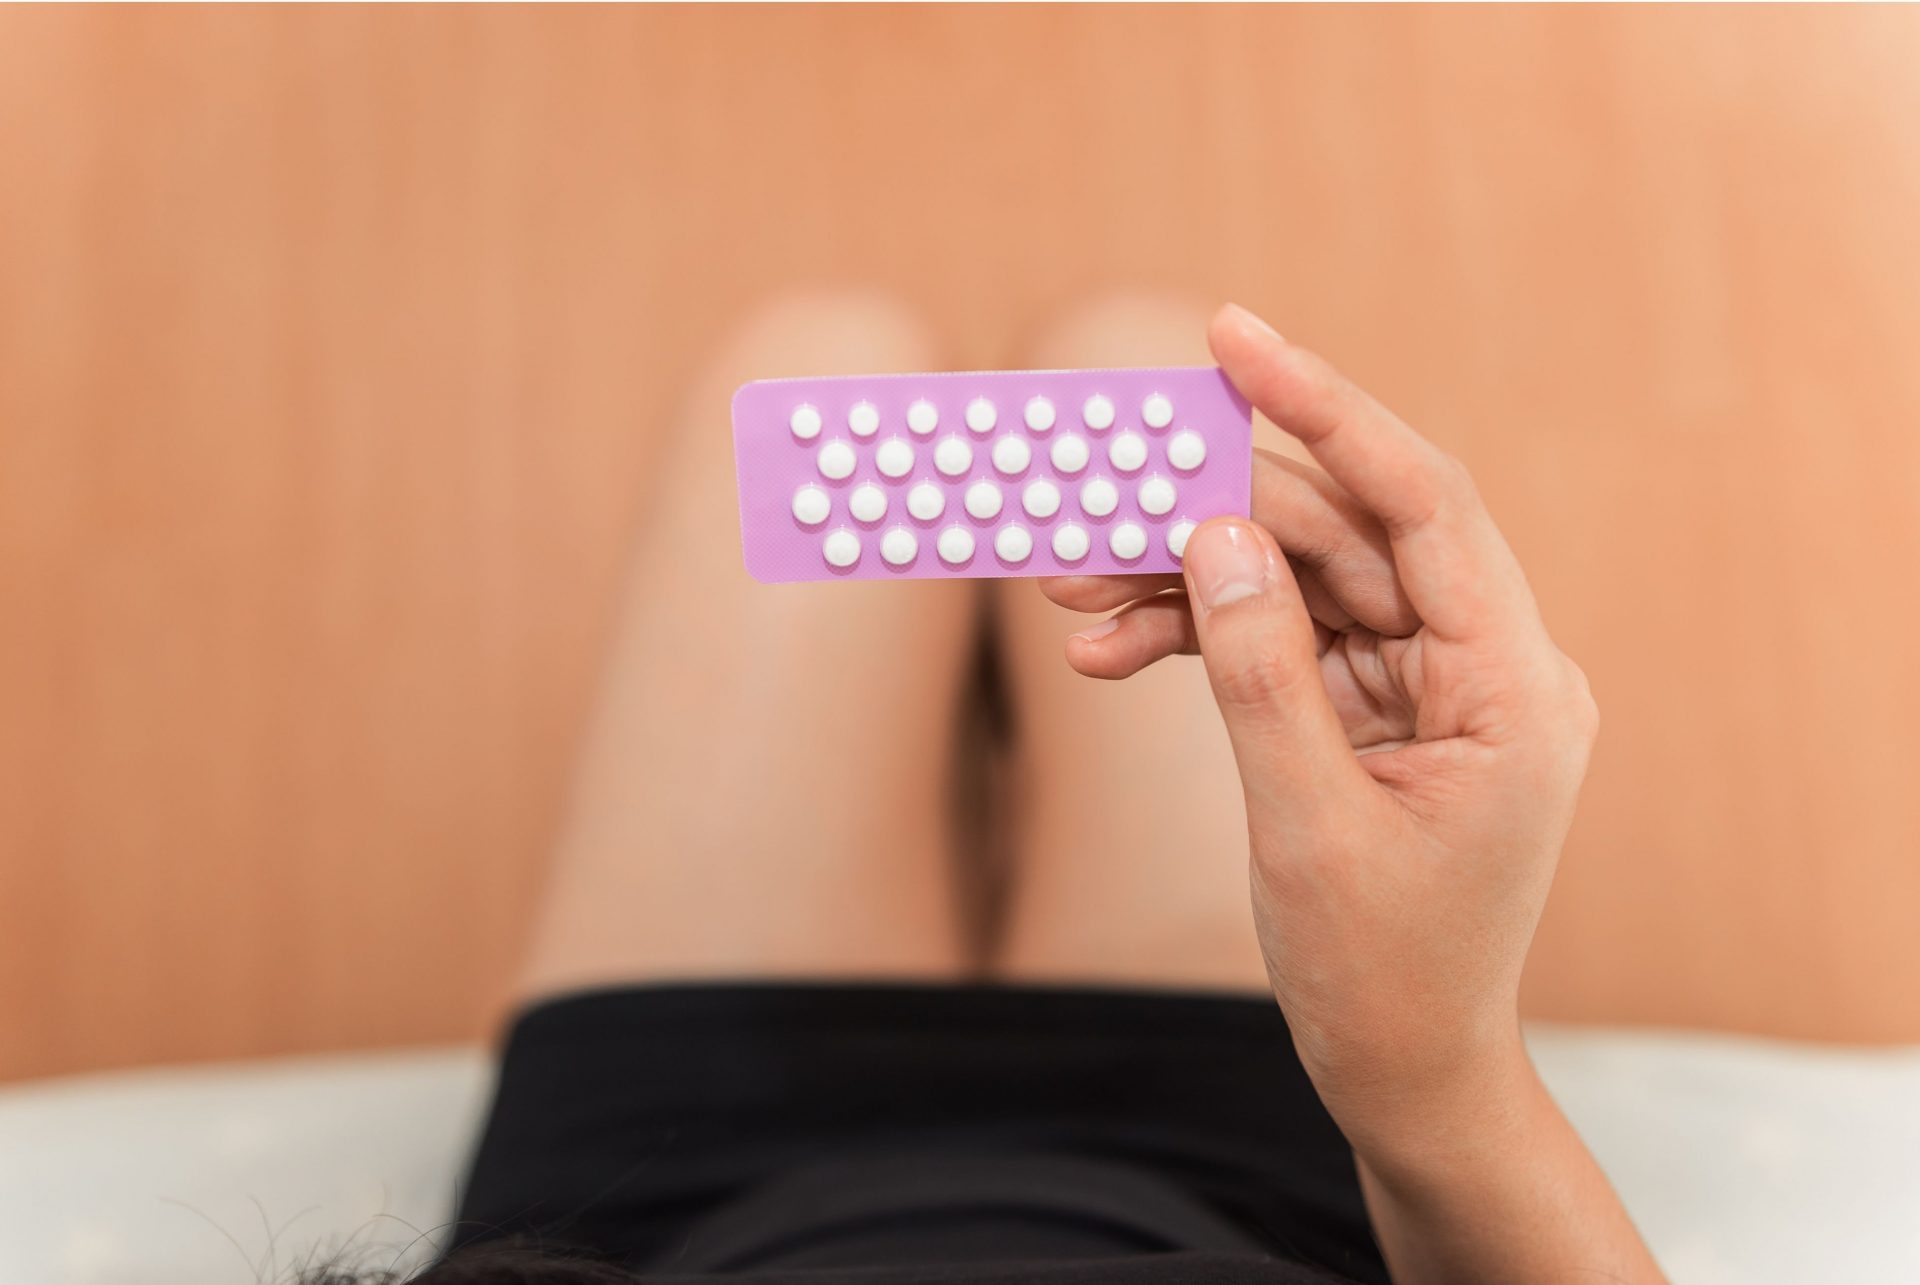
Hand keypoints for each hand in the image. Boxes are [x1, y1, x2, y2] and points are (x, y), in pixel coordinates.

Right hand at [1041, 304, 1598, 1144]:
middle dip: (1211, 514)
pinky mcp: (1383, 713)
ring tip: (1072, 592)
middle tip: (1095, 493)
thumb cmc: (1380, 973)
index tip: (1233, 339)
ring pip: (1301, 584)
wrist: (1406, 1071)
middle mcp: (1486, 667)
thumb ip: (1260, 670)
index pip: (1423, 503)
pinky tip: (1111, 650)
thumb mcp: (1305, 824)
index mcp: (1514, 687)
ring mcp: (1433, 688)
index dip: (1327, 408)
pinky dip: (1202, 640)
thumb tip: (1217, 534)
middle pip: (1343, 536)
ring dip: (1186, 583)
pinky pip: (1286, 642)